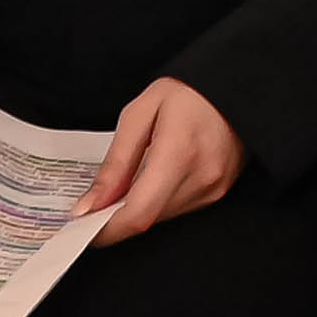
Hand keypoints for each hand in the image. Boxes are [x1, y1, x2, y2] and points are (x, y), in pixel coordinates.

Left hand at [79, 78, 240, 237]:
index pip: (138, 213)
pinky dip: (156, 200)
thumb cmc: (188, 93)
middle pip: (145, 219)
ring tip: (130, 179)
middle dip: (116, 215)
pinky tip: (153, 178)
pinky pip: (176, 209)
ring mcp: (214, 187)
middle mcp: (201, 177)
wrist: (234, 88)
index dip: (105, 229)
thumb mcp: (139, 115)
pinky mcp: (219, 191)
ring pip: (159, 218)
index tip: (83, 225)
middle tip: (99, 197)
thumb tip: (90, 205)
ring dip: (137, 208)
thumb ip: (115, 164)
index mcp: (179, 153)